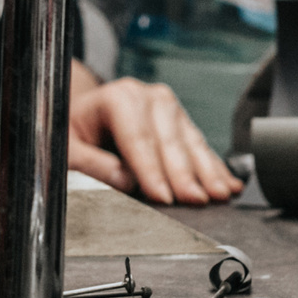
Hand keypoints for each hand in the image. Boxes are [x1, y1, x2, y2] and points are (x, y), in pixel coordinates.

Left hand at [67, 62, 239, 205]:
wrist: (84, 115)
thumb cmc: (75, 133)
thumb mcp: (69, 147)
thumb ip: (91, 164)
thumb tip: (124, 181)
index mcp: (118, 98)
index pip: (138, 139)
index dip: (151, 171)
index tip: (162, 198)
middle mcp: (147, 97)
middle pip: (169, 141)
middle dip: (184, 174)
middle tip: (197, 201)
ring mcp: (168, 107)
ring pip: (190, 142)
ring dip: (207, 171)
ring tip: (220, 194)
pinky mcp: (180, 121)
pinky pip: (200, 146)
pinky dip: (215, 167)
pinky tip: (229, 184)